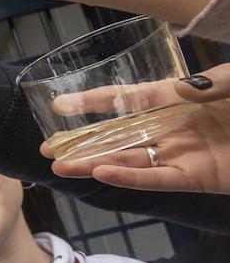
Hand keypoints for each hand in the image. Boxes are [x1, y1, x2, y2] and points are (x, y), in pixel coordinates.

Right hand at [48, 65, 229, 193]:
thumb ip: (216, 82)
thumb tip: (182, 88)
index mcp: (177, 99)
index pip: (127, 99)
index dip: (93, 102)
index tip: (60, 105)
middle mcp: (172, 128)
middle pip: (118, 136)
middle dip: (82, 143)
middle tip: (48, 148)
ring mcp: (181, 154)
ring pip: (129, 161)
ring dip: (94, 164)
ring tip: (61, 167)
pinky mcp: (196, 178)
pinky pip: (157, 180)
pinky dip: (130, 179)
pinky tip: (102, 174)